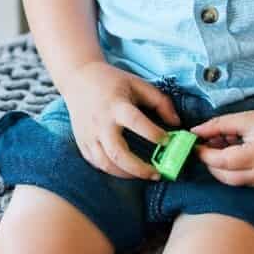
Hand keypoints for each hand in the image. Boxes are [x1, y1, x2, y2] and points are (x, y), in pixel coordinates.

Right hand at [59, 62, 179, 180]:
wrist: (77, 78)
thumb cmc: (111, 81)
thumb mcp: (138, 84)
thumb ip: (160, 102)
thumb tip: (176, 123)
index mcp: (115, 105)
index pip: (135, 122)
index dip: (153, 134)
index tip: (168, 140)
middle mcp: (101, 123)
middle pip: (118, 153)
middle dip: (139, 169)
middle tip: (157, 174)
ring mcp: (89, 135)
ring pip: (105, 164)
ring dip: (126, 174)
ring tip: (143, 174)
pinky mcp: (82, 142)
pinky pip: (96, 163)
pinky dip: (112, 170)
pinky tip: (125, 169)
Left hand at [192, 104, 253, 188]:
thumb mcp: (244, 119)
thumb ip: (217, 126)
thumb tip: (195, 132)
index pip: (222, 162)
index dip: (205, 154)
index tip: (195, 145)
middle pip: (225, 177)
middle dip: (211, 163)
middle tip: (206, 147)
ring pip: (234, 182)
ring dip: (222, 168)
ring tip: (223, 147)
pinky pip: (245, 182)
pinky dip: (235, 171)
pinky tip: (236, 155)